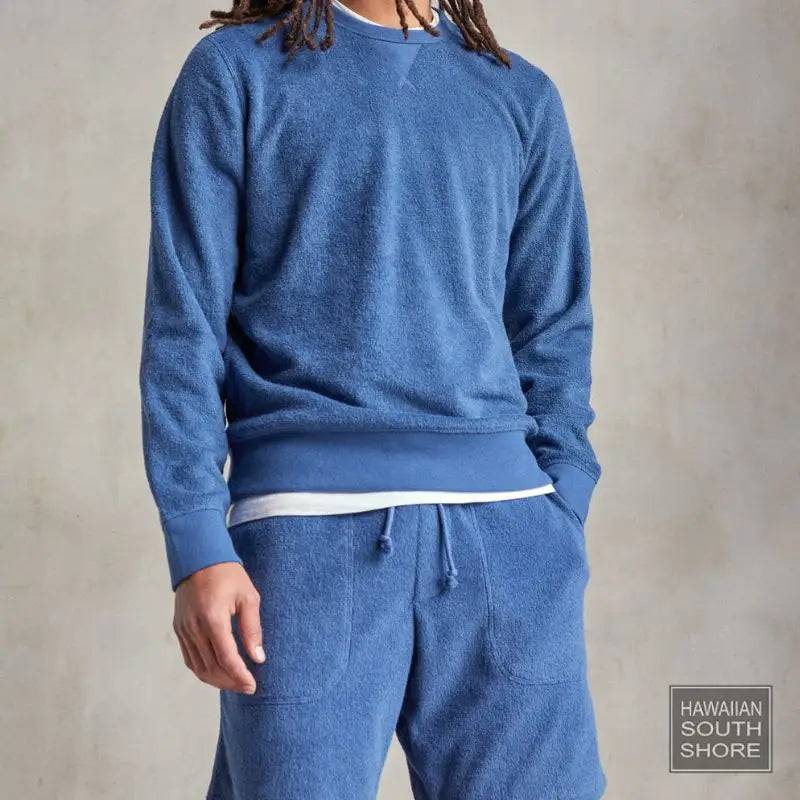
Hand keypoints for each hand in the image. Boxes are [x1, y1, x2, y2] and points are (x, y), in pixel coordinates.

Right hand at [173, 562, 264, 693]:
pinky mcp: (179, 629)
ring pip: (199, 667)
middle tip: (247, 687)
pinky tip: (218, 672)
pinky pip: (189, 658)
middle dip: (231, 682)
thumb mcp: (248, 597)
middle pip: (212, 668)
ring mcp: (183, 629)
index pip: (227, 659)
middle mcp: (195, 627)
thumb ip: (252, 629)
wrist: (199, 558)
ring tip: (235, 683)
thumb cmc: (228, 575)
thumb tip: (258, 658)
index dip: (240, 676)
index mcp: (213, 619)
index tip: (253, 686)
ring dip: (217, 680)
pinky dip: (203, 670)